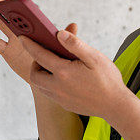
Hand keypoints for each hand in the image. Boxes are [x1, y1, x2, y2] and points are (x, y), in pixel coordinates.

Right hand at [0, 0, 78, 86]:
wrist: (49, 80)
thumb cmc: (58, 63)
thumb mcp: (65, 51)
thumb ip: (69, 39)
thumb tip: (73, 26)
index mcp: (38, 30)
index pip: (29, 16)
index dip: (21, 9)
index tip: (14, 1)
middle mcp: (25, 32)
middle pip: (12, 17)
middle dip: (3, 6)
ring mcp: (15, 41)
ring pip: (1, 25)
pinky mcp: (8, 52)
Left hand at [17, 29, 133, 122]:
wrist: (116, 106)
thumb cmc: (107, 79)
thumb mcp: (94, 57)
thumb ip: (75, 44)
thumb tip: (60, 33)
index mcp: (64, 72)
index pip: (39, 55)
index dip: (30, 44)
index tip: (23, 37)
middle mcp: (57, 87)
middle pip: (34, 74)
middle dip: (35, 62)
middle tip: (46, 54)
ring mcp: (60, 98)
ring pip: (40, 85)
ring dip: (41, 74)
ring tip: (54, 65)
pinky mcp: (64, 104)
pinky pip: (50, 93)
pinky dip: (49, 83)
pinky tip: (63, 78)